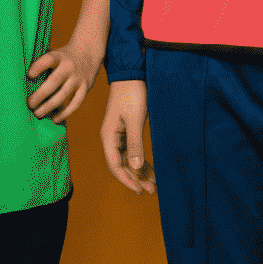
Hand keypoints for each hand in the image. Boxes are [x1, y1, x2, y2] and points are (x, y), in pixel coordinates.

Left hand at [27, 40, 100, 123]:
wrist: (88, 53)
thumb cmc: (62, 57)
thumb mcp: (54, 53)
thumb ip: (41, 62)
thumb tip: (19, 74)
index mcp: (59, 56)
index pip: (49, 59)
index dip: (39, 67)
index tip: (29, 75)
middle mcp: (69, 66)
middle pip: (54, 81)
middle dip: (40, 95)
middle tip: (29, 104)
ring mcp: (78, 78)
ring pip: (63, 95)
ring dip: (49, 106)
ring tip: (37, 114)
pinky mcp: (85, 88)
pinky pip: (76, 103)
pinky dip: (65, 113)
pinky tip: (54, 119)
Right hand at [100, 79, 155, 193]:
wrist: (131, 73)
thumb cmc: (132, 94)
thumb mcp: (135, 120)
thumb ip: (135, 144)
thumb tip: (135, 168)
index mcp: (109, 136)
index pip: (115, 165)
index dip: (127, 179)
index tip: (140, 190)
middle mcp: (111, 137)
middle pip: (122, 164)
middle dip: (136, 177)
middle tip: (152, 189)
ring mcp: (118, 134)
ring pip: (128, 158)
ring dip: (139, 170)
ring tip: (153, 182)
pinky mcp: (126, 129)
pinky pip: (132, 150)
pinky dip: (140, 159)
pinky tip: (149, 167)